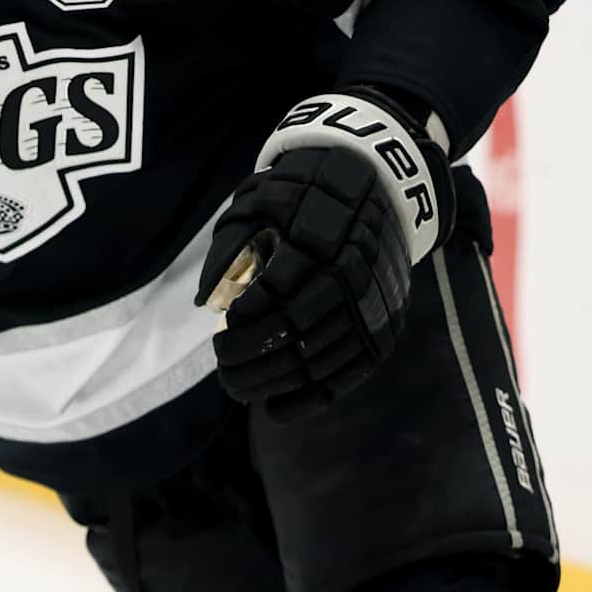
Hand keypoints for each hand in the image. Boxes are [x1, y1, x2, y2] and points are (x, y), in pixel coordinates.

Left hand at [195, 91, 451, 422]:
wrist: (375, 181)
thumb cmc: (302, 193)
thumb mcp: (259, 202)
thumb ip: (232, 248)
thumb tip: (205, 302)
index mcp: (318, 240)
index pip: (277, 295)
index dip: (245, 321)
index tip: (220, 331)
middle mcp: (351, 274)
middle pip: (297, 332)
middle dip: (253, 359)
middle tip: (224, 370)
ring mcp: (373, 304)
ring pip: (322, 359)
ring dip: (276, 381)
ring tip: (240, 388)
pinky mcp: (386, 325)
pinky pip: (350, 373)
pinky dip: (313, 398)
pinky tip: (278, 410)